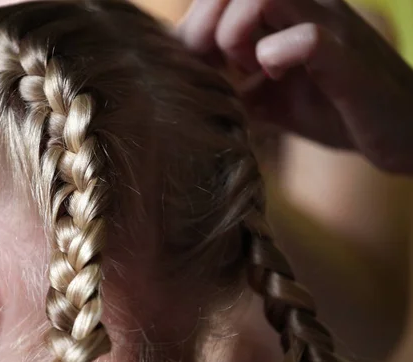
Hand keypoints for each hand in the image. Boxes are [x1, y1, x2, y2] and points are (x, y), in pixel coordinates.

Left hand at [179, 0, 412, 173]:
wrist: (399, 131)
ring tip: (244, 68)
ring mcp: (329, 25)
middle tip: (219, 64)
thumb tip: (187, 82)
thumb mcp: (269, 96)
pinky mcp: (346, 58)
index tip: (200, 61)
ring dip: (235, 34)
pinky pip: (306, 37)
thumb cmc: (333, 109)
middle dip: (208, 24)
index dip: (197, 22)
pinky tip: (271, 75)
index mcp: (286, 10)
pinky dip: (275, 55)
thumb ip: (231, 82)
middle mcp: (306, 5)